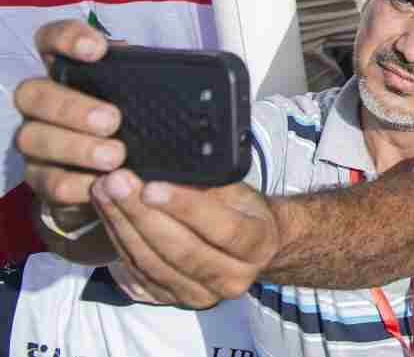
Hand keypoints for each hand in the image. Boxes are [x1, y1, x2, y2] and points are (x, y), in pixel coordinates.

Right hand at [14, 20, 121, 210]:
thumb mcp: (140, 92)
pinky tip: (101, 185)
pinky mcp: (40, 177)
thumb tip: (158, 65)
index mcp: (66, 70)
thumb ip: (139, 77)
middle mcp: (41, 102)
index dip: (67, 39)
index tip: (98, 50)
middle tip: (112, 120)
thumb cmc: (134, 117)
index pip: (51, 40)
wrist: (122, 171)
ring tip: (115, 157)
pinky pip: (47, 181)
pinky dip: (76, 185)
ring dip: (75, 148)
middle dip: (72, 107)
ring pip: (33, 138)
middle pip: (34, 93)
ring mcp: (35, 139)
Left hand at [91, 172, 277, 307]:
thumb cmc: (242, 209)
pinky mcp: (171, 300)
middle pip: (182, 250)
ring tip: (103, 191)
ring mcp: (200, 295)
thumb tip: (176, 164)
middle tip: (116, 182)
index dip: (186, 208)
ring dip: (122, 225)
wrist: (247, 247)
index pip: (223, 229)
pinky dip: (118, 241)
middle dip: (143, 214)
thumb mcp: (240, 191)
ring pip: (153, 264)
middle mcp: (233, 278)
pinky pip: (138, 273)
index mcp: (259, 246)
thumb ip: (213, 184)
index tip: (152, 185)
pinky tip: (107, 213)